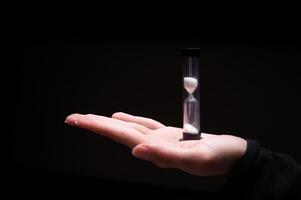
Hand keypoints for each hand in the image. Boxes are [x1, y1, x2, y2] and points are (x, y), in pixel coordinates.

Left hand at [65, 112, 246, 175]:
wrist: (231, 156)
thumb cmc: (219, 157)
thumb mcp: (196, 157)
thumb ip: (166, 156)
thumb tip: (136, 151)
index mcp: (157, 149)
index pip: (121, 135)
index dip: (99, 126)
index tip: (78, 120)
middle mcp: (154, 145)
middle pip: (119, 131)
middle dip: (96, 124)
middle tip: (73, 118)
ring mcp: (160, 140)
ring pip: (129, 127)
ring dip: (109, 123)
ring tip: (91, 118)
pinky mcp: (169, 135)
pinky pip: (145, 125)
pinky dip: (131, 120)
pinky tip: (120, 118)